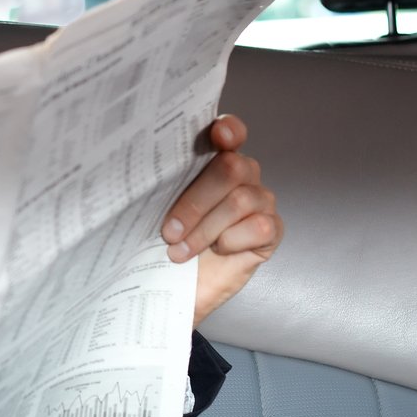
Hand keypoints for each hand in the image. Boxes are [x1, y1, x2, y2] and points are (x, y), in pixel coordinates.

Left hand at [161, 114, 279, 326]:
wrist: (176, 287)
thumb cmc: (167, 242)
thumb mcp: (158, 210)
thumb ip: (165, 184)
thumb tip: (145, 170)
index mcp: (215, 160)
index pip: (231, 132)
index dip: (229, 129)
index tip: (218, 134)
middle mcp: (243, 175)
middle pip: (231, 167)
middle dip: (195, 201)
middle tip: (169, 230)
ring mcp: (260, 201)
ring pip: (240, 201)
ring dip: (204, 229)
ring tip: (179, 251)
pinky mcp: (271, 230)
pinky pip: (259, 227)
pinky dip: (232, 241)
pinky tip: (218, 251)